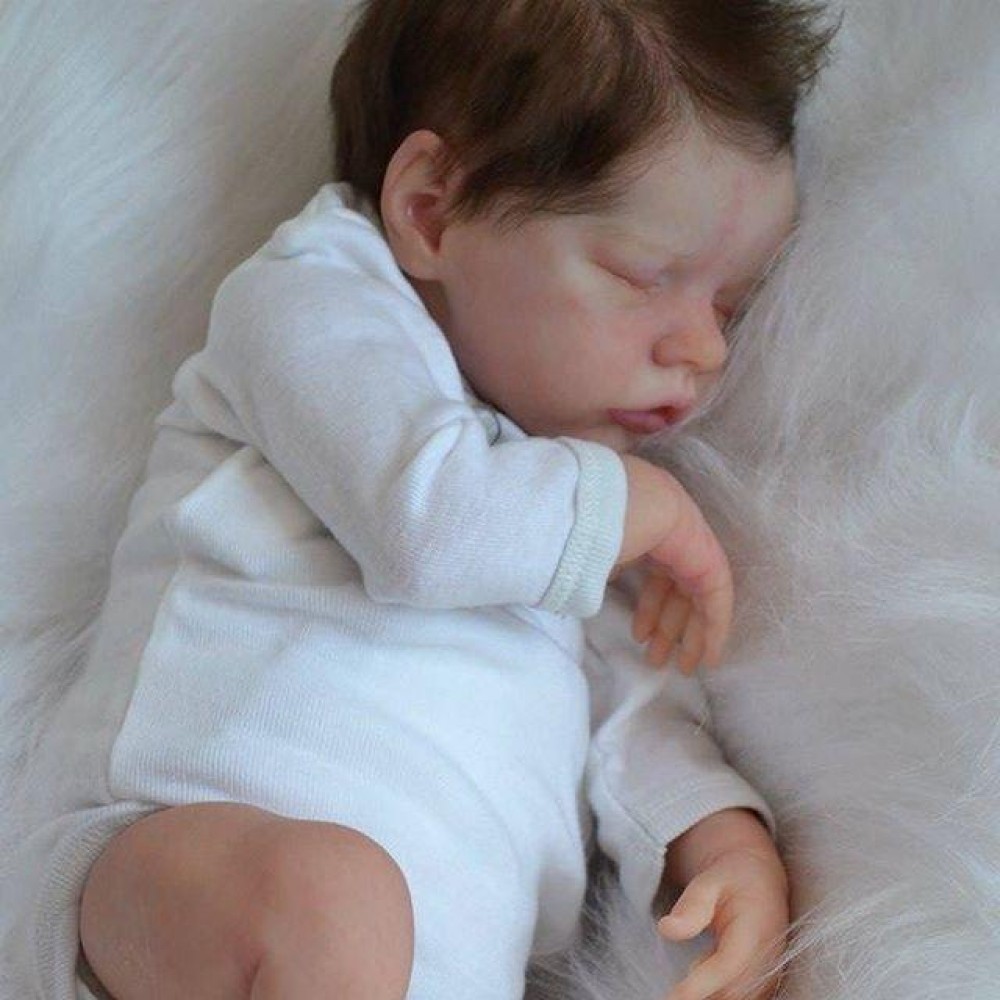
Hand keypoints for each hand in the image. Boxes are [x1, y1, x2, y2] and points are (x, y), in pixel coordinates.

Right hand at [617, 456, 732, 670]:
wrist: (611, 502)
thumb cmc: (590, 525)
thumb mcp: (596, 554)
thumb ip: (608, 570)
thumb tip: (607, 586)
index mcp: (647, 529)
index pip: (656, 576)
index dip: (649, 610)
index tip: (640, 637)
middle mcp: (674, 535)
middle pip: (678, 590)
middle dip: (667, 628)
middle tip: (656, 660)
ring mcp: (693, 544)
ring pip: (699, 596)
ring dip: (689, 634)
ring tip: (680, 667)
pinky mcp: (709, 558)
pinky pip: (718, 597)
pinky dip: (715, 628)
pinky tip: (709, 657)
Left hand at [658, 850, 788, 999]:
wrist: (761, 881)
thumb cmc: (732, 879)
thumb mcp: (709, 880)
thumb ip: (692, 905)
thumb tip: (666, 929)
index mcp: (756, 929)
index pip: (726, 966)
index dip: (699, 986)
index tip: (672, 998)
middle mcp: (768, 957)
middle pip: (734, 993)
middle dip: (701, 998)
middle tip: (668, 998)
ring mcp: (770, 973)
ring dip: (711, 998)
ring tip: (681, 992)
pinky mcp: (765, 983)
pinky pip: (744, 999)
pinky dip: (719, 997)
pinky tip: (696, 992)